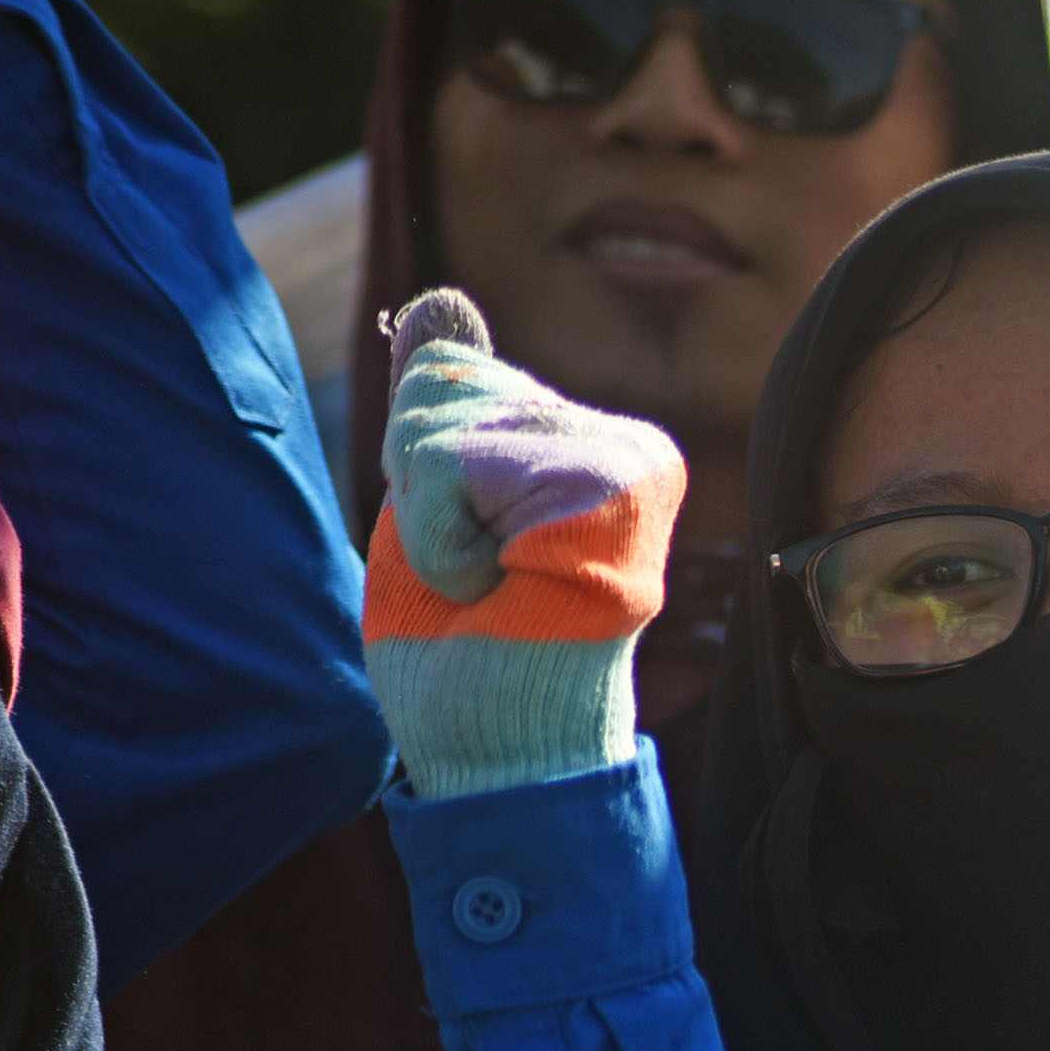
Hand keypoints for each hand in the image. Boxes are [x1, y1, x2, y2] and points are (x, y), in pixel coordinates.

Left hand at [364, 286, 681, 797]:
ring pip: (437, 424)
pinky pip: (452, 466)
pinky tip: (500, 594)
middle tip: (480, 574)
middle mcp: (631, 446)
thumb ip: (443, 402)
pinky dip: (443, 543)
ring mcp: (628, 469)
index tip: (478, 550)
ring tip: (491, 591)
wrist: (504, 753)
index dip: (418, 467)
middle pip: (441, 383)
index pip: (450, 372)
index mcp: (600, 444)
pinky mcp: (608, 497)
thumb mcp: (437, 504)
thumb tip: (441, 296)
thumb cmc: (471, 651)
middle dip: (417, 485)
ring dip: (428, 525)